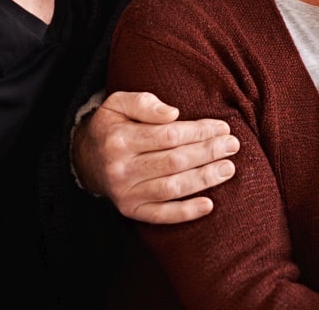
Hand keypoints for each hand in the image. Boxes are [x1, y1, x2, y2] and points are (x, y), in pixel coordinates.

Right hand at [72, 91, 238, 223]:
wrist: (85, 158)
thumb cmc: (113, 125)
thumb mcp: (118, 103)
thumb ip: (144, 102)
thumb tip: (173, 114)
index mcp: (119, 139)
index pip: (168, 136)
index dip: (199, 131)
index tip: (222, 126)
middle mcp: (121, 169)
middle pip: (174, 162)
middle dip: (208, 153)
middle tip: (233, 145)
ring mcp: (125, 193)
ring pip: (171, 188)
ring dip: (204, 179)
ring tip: (229, 168)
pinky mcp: (131, 210)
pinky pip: (160, 215)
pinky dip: (186, 213)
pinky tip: (209, 205)